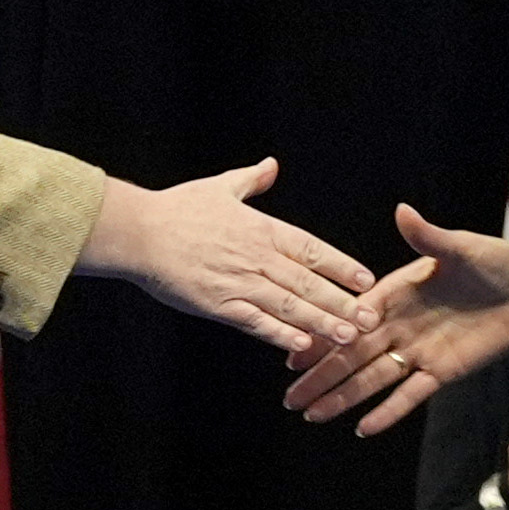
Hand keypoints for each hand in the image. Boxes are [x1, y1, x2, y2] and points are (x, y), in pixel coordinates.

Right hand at [79, 158, 376, 356]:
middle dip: (342, 302)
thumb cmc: (176, 209)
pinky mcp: (217, 305)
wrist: (138, 232)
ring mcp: (238, 283)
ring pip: (289, 306)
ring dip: (321, 322)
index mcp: (262, 229)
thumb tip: (271, 165)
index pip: (313, 249)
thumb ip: (250, 180)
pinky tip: (300, 344)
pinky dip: (278, 333)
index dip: (342, 266)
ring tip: (347, 336)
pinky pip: (254, 322)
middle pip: (309, 283)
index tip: (367, 280)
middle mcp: (257, 257)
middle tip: (370, 319)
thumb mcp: (219, 188)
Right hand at [283, 205, 508, 436]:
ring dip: (343, 398)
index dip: (322, 336)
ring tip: (312, 417)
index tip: (292, 354)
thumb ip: (428, 237)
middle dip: (321, 377)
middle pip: (352, 355)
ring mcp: (419, 351)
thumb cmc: (495, 262)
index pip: (349, 318)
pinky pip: (410, 395)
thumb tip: (403, 210)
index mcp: (396, 293)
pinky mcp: (442, 371)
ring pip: (373, 380)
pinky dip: (388, 412)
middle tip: (289, 400)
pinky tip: (362, 429)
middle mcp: (400, 325)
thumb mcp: (461, 248)